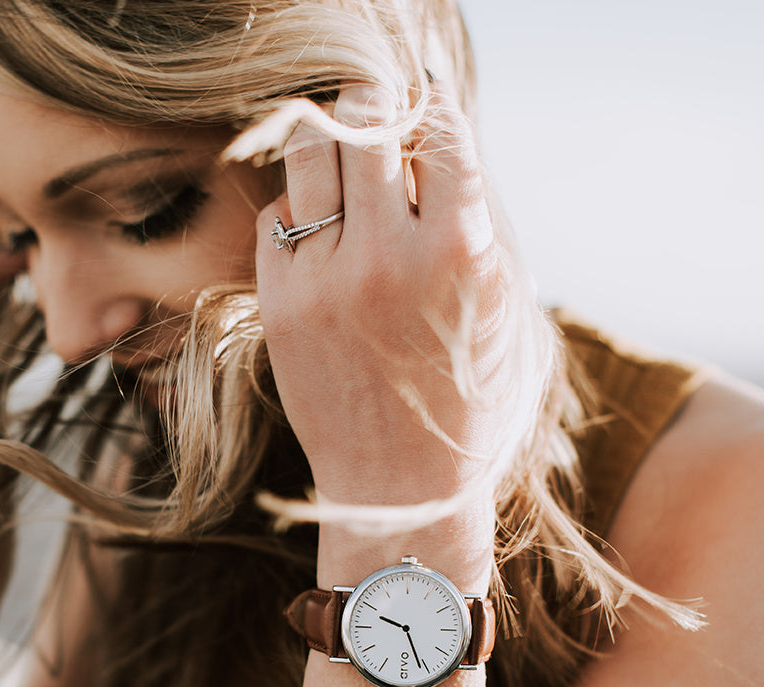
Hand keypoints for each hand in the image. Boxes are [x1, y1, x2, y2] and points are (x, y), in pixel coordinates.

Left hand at [255, 84, 515, 511]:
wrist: (399, 487)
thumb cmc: (464, 398)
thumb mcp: (504, 309)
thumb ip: (479, 222)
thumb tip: (444, 143)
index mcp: (461, 253)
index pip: (440, 136)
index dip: (432, 110)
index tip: (425, 106)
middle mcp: (389, 258)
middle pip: (366, 126)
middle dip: (371, 102)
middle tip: (373, 102)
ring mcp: (326, 281)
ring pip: (310, 157)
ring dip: (325, 136)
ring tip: (338, 141)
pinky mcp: (280, 305)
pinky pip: (278, 217)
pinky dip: (298, 205)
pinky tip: (318, 222)